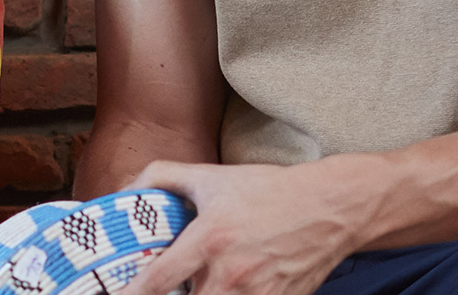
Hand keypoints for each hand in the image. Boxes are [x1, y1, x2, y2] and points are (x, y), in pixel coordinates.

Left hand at [115, 159, 383, 294]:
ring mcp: (257, 294)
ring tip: (203, 283)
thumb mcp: (213, 176)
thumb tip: (127, 191)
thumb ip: (163, 177)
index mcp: (209, 240)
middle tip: (169, 288)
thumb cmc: (270, 191)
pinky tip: (233, 287)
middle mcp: (231, 273)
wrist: (330, 207)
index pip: (156, 282)